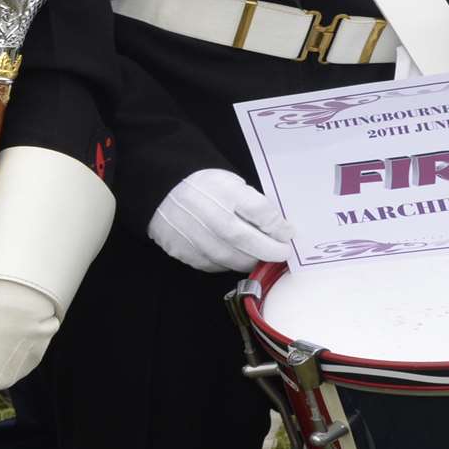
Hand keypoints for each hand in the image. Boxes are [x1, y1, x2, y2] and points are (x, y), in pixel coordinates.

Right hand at [149, 168, 293, 272]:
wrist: (160, 191)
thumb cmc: (202, 187)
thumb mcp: (231, 183)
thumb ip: (254, 203)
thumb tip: (280, 229)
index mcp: (224, 191)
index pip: (260, 212)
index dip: (279, 226)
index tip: (288, 233)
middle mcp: (209, 215)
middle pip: (248, 241)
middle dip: (271, 250)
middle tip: (281, 252)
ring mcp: (195, 237)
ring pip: (233, 259)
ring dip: (251, 260)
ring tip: (258, 256)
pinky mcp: (184, 252)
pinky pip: (214, 265)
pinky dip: (228, 263)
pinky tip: (231, 255)